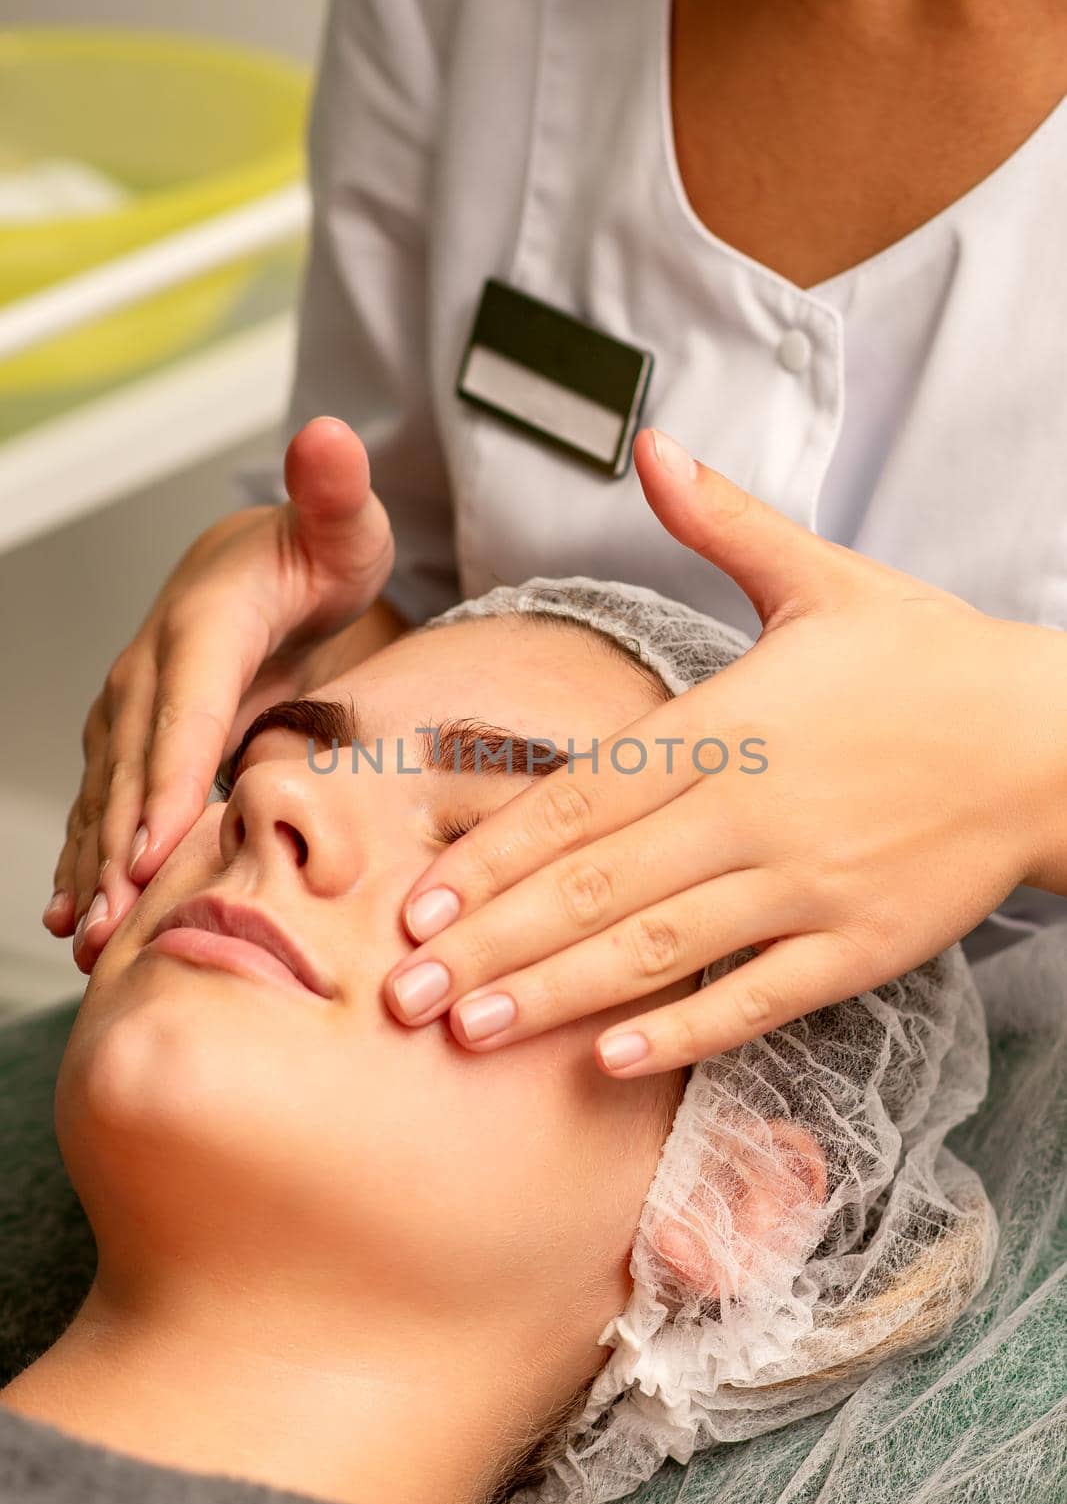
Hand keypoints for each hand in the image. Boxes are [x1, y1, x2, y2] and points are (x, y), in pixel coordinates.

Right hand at [45, 417, 394, 971]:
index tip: (152, 848)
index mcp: (205, 624)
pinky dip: (89, 858)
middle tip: (115, 927)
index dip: (167, 779)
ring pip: (108, 795)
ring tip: (87, 938)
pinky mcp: (135, 738)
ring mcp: (134, 707)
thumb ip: (334, 492)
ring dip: (94, 868)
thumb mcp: (343, 524)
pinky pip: (107, 803)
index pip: (184, 709)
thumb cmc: (317, 553)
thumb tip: (326, 437)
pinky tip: (75, 915)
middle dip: (121, 849)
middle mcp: (153, 667)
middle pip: (136, 767)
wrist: (267, 561)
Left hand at [382, 427, 1066, 1076]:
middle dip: (490, 942)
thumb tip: (651, 444)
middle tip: (398, 992)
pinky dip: (683, 1031)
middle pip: (595, 885)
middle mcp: (752, 811)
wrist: (1058, 738)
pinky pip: (756, 1000)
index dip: (493, 854)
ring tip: (469, 1032)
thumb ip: (723, 522)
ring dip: (555, 994)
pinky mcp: (859, 948)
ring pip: (657, 949)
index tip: (415, 900)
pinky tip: (607, 1060)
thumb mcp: (823, 578)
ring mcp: (805, 886)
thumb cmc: (929, 659)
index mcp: (728, 723)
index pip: (581, 797)